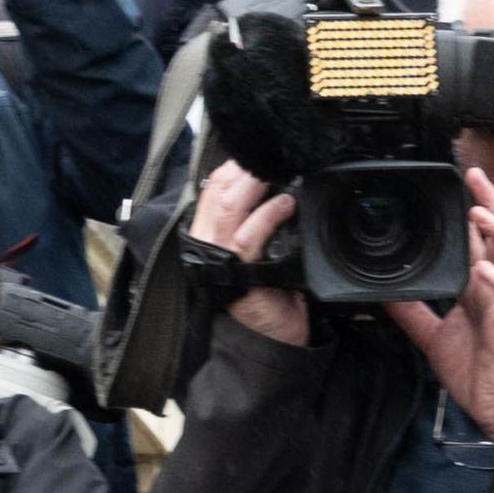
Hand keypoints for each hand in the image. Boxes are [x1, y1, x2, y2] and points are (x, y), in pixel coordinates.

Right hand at [191, 163, 310, 345]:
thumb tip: (273, 186)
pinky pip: (248, 237)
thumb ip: (255, 222)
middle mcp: (207, 243)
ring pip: (228, 207)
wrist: (272, 339)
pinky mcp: (239, 274)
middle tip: (270, 156)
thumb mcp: (258, 251)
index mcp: (208, 234)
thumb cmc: (268, 292)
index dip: (233, 167)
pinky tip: (285, 204)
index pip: (212, 188)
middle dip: (243, 169)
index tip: (257, 154)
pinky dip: (268, 216)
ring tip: (278, 173)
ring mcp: (219, 259)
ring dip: (254, 185)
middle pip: (217, 192)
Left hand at [383, 166, 493, 457]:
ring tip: (479, 214)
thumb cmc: (475, 371)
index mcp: (481, 288)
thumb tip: (384, 293)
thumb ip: (411, 312)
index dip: (475, 209)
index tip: (461, 182)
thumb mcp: (431, 336)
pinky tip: (485, 270)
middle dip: (492, 204)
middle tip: (475, 175)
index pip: (482, 239)